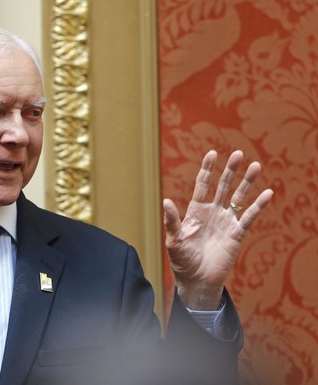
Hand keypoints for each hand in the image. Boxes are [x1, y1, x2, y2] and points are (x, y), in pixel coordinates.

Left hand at [163, 150, 272, 309]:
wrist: (197, 281)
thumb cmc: (182, 261)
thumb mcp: (174, 240)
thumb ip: (172, 220)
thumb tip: (166, 201)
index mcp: (195, 211)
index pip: (202, 185)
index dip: (207, 170)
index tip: (212, 153)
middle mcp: (212, 212)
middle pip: (222, 186)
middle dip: (229, 170)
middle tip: (237, 153)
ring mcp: (226, 222)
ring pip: (238, 197)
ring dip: (247, 182)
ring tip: (255, 166)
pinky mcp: (236, 234)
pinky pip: (249, 217)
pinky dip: (258, 206)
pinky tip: (267, 193)